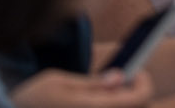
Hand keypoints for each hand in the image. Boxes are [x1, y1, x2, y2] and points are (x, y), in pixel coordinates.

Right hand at [15, 70, 156, 107]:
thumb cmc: (30, 100)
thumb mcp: (58, 81)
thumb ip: (92, 83)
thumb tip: (120, 78)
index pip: (140, 98)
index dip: (144, 82)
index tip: (137, 70)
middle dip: (134, 95)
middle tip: (120, 81)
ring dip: (122, 103)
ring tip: (107, 92)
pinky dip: (107, 107)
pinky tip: (94, 102)